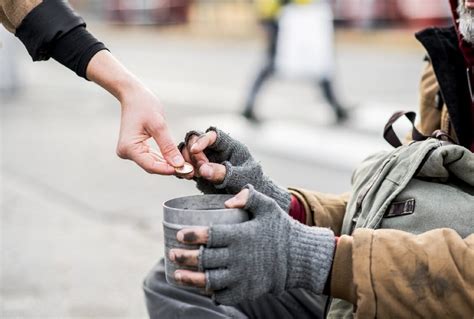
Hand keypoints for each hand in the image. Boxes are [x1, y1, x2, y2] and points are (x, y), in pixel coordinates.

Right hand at [86, 50, 184, 174]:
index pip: (151, 166)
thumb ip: (168, 146)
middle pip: (152, 166)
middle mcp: (126, 152)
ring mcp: (129, 151)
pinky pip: (151, 157)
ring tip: (187, 167)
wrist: (132, 95)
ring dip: (169, 165)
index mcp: (129, 148)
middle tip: (191, 171)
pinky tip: (177, 160)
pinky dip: (163, 159)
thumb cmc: (144, 105)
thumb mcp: (159, 125)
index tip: (186, 170)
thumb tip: (178, 165)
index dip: (169, 170)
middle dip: (171, 168)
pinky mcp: (135, 148)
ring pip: (152, 163)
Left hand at [168, 185, 335, 304]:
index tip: (180, 235)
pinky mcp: (247, 290)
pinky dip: (210, 292)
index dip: (193, 236)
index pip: (210, 235)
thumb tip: (228, 199)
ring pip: (209, 280)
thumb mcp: (268, 207)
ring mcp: (242, 277)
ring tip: (177, 275)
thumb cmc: (281, 229)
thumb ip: (249, 197)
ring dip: (190, 279)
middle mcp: (239, 258)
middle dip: (185, 258)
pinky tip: (201, 287)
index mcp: (241, 236)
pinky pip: (223, 294)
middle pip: (205, 259)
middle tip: (173, 254)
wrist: (300, 258)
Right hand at [180, 127, 290, 210]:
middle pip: (196, 140)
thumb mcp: (240, 178)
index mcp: (229, 145)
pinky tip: (184, 176)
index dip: (202, 140)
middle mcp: (215, 150)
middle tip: (197, 170)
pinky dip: (182, 169)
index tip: (195, 150)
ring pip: (187, 151)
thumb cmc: (250, 183)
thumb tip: (203, 169)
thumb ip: (223, 173)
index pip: (213, 135)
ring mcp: (206, 159)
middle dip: (193, 153)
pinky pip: (185, 165)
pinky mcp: (199, 170)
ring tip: (190, 174)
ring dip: (185, 160)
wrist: (251, 199)